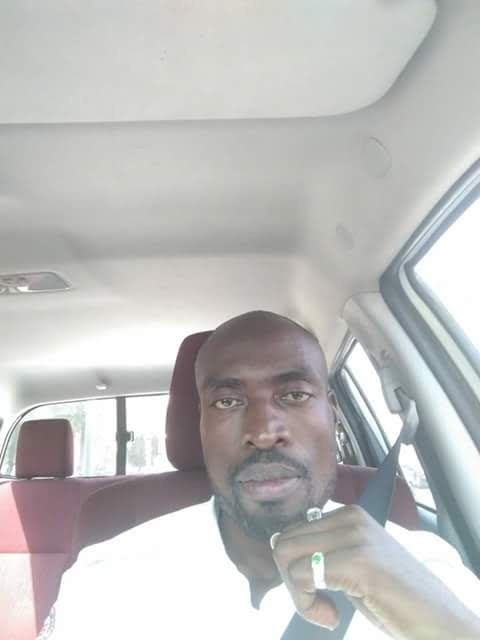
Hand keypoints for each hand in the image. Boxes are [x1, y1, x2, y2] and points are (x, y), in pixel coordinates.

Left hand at [271, 504, 479, 638]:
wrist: (438, 621)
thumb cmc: (395, 598)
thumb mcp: (354, 564)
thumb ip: (323, 551)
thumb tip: (279, 543)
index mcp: (350, 515)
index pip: (292, 532)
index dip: (294, 569)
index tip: (316, 594)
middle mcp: (351, 518)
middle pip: (284, 542)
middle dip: (291, 582)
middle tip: (319, 606)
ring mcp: (355, 537)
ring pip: (287, 556)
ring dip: (298, 594)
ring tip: (326, 611)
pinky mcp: (357, 561)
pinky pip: (301, 577)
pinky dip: (307, 605)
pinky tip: (332, 617)